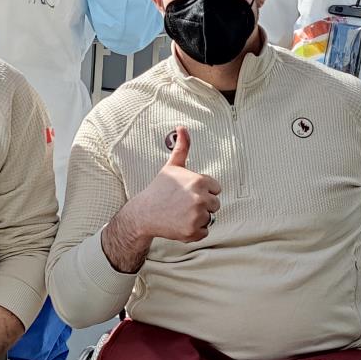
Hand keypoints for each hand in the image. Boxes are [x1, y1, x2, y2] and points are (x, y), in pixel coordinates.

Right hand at [127, 127, 221, 242]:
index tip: (188, 192)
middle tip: (183, 204)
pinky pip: (205, 232)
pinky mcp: (193, 231)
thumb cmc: (159, 189)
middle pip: (215, 204)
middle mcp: (200, 198)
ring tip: (181, 213)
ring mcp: (197, 216)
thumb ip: (182, 147)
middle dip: (202, 205)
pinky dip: (195, 231)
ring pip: (210, 218)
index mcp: (199, 181)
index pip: (216, 189)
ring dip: (199, 218)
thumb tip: (181, 127)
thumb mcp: (172, 167)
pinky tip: (180, 223)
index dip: (203, 190)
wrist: (144, 213)